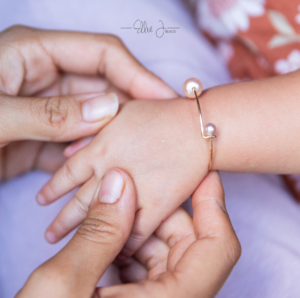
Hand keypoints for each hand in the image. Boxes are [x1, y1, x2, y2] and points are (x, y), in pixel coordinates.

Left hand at [0, 25, 175, 178]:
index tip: (163, 98)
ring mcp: (50, 108)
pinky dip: (92, 153)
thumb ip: (48, 113)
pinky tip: (102, 168)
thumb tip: (107, 110)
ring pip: (95, 117)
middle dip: (132, 106)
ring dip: (113, 134)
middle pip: (104, 85)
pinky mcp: (46, 136)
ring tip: (135, 151)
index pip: (102, 54)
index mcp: (35, 53)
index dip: (137, 74)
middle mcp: (47, 77)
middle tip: (158, 128)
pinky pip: (79, 141)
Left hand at [37, 98, 209, 255]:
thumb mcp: (123, 111)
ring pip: (102, 218)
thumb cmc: (163, 113)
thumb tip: (68, 152)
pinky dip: (124, 244)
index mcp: (100, 146)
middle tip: (51, 234)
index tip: (43, 200)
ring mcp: (133, 190)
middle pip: (79, 201)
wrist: (199, 127)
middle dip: (63, 219)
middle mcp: (110, 170)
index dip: (53, 188)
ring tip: (75, 245)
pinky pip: (136, 232)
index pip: (67, 173)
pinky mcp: (157, 205)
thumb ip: (94, 131)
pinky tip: (116, 250)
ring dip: (85, 232)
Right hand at [101, 171, 240, 297]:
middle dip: (161, 212)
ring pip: (168, 253)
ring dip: (141, 228)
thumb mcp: (69, 282)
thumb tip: (118, 182)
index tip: (204, 174)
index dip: (213, 204)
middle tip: (130, 189)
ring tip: (110, 212)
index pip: (219, 248)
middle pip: (189, 244)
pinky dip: (131, 246)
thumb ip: (98, 234)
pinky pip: (151, 266)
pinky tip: (106, 238)